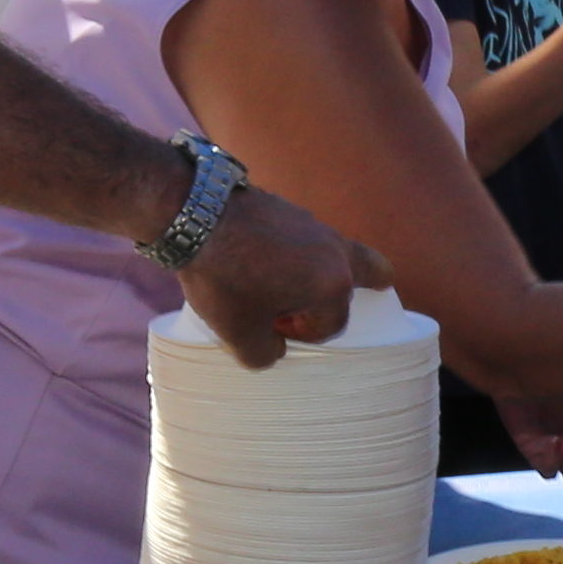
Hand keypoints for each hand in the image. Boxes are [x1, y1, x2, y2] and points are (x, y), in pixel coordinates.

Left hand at [179, 184, 391, 365]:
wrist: (194, 215)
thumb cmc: (224, 276)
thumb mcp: (238, 334)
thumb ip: (265, 354)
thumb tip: (273, 348)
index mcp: (333, 285)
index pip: (333, 324)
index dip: (304, 335)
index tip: (275, 330)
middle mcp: (335, 251)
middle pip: (368, 271)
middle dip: (353, 291)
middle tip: (355, 295)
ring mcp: (315, 224)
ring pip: (338, 252)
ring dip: (321, 272)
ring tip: (292, 285)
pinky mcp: (291, 208)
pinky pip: (309, 238)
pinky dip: (299, 252)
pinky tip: (266, 261)